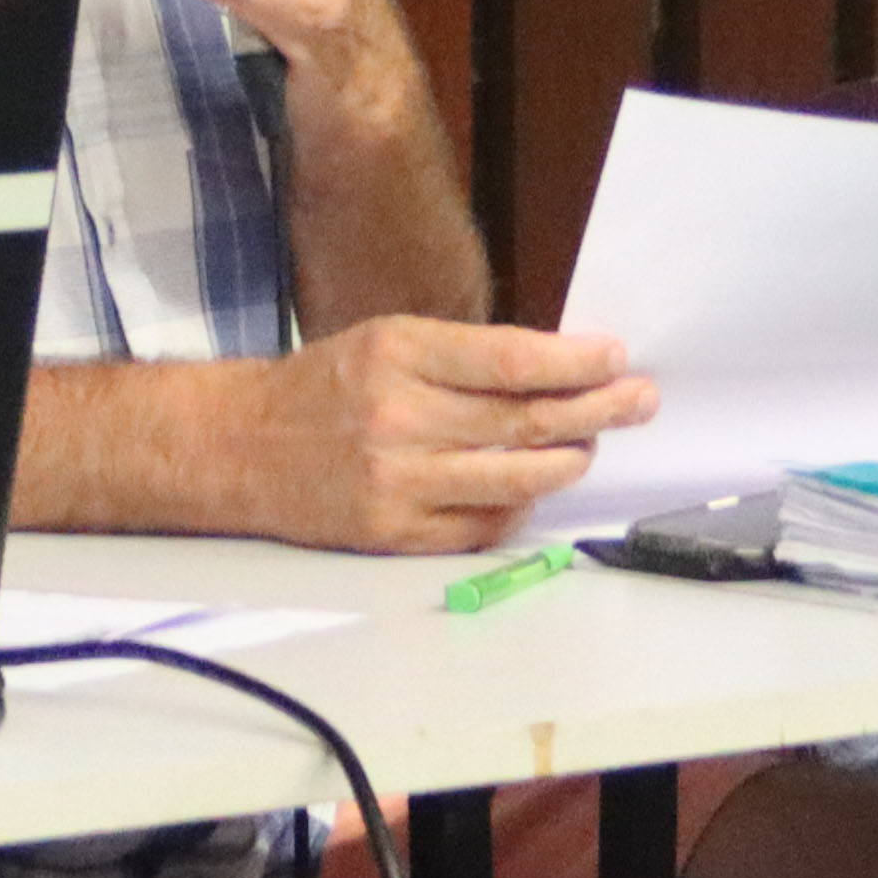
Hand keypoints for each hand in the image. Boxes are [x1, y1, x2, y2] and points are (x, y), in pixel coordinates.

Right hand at [258, 314, 653, 551]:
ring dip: (568, 461)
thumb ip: (462, 356)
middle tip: (639, 401)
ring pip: (514, 479)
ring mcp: (397, 483)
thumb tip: (555, 369)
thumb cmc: (322, 388)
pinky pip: (482, 526)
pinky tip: (534, 486)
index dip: (574, 362)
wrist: (237, 448)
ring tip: (592, 446)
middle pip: (525, 421)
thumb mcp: (385, 343)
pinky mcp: (393, 534)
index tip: (615, 357)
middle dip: (596, 410)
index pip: (510, 360)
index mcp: (398, 354)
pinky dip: (518, 506)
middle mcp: (399, 418)